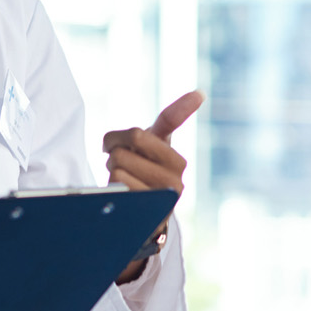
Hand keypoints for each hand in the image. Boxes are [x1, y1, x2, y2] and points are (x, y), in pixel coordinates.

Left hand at [103, 90, 204, 283]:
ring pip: (121, 161)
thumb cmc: (142, 171)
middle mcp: (177, 174)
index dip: (182, 105)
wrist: (139, 216)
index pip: (170, 122)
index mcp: (175, 156)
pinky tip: (123, 194)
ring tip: (123, 178)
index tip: (199, 94)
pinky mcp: (149, 212)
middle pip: (133, 137)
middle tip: (120, 160)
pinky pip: (119, 184)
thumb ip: (164, 122)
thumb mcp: (150, 148)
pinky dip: (113, 185)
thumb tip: (199, 95)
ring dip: (112, 168)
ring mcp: (165, 194)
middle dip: (116, 146)